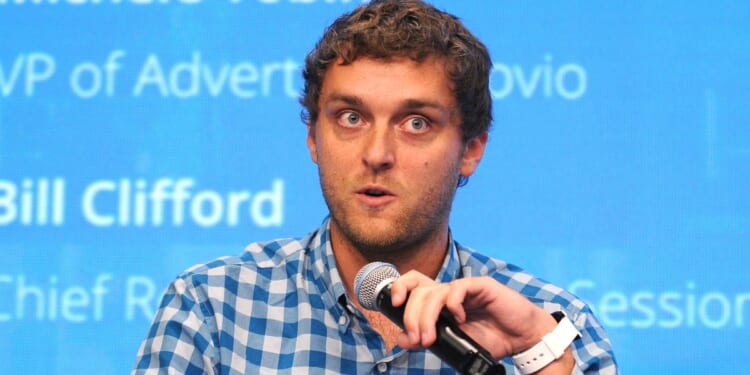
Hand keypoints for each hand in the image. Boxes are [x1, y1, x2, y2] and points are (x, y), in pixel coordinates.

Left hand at [390, 272, 573, 372]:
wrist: (522, 339)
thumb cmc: (490, 339)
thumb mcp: (454, 343)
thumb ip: (427, 340)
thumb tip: (401, 338)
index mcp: (441, 301)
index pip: (413, 284)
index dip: (399, 288)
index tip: (393, 306)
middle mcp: (450, 291)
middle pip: (419, 289)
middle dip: (412, 315)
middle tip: (418, 339)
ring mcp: (465, 288)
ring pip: (434, 291)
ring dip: (426, 317)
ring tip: (431, 338)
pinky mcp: (482, 287)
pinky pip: (458, 289)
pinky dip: (453, 305)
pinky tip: (458, 319)